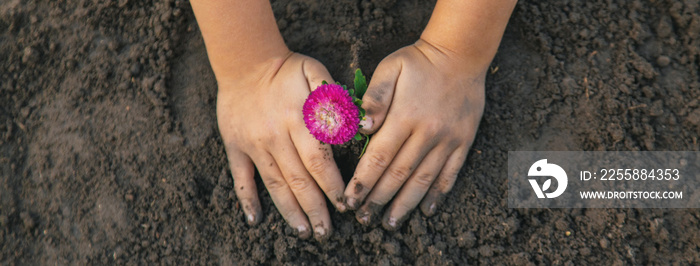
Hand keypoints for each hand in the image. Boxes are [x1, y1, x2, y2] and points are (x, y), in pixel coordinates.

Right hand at [217, 52, 345, 240]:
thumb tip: (347, 126)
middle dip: (316, 208)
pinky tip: (256, 220)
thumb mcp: (314, 71)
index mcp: (297, 120)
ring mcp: (253, 145)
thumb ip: (332, 96)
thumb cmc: (287, 69)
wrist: (244, 62)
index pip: (319, 160)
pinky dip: (248, 199)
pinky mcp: (235, 147)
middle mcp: (275, 137)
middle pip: (299, 180)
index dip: (332, 185)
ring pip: (275, 184)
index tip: (344, 204)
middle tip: (326, 232)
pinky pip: (241, 178)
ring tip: (303, 231)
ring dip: (290, 211)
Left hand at [344, 39, 485, 229]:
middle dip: (378, 200)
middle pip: (398, 175)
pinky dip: (437, 195)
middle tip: (363, 220)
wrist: (461, 55)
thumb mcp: (391, 68)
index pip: (379, 158)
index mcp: (405, 117)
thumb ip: (375, 97)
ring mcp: (448, 140)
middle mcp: (427, 133)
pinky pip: (450, 174)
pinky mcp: (463, 143)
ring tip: (390, 224)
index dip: (363, 182)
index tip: (349, 201)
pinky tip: (425, 211)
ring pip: (423, 180)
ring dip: (405, 205)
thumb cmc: (418, 62)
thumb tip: (364, 127)